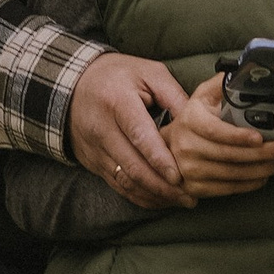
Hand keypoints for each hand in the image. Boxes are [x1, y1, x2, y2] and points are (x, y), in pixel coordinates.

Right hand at [70, 51, 192, 210]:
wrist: (74, 85)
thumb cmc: (118, 76)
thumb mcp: (148, 73)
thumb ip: (174, 95)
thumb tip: (199, 121)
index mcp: (117, 102)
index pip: (139, 136)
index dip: (159, 159)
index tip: (179, 176)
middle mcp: (102, 129)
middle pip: (132, 166)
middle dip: (162, 186)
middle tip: (189, 197)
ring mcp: (95, 149)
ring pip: (125, 181)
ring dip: (153, 195)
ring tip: (180, 201)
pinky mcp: (93, 162)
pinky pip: (117, 185)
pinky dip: (139, 196)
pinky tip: (160, 199)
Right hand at [167, 70, 273, 200]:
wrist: (165, 146)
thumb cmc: (190, 120)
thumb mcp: (201, 97)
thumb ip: (221, 85)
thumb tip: (243, 73)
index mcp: (190, 120)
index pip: (216, 131)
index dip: (238, 136)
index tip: (259, 137)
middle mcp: (187, 146)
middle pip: (229, 154)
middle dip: (260, 154)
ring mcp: (189, 169)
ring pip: (231, 173)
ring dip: (259, 170)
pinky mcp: (194, 187)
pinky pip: (227, 188)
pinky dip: (248, 184)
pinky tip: (262, 176)